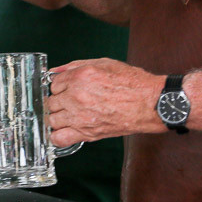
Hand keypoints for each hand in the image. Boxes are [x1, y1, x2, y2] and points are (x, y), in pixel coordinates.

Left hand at [46, 58, 166, 146]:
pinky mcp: (86, 133)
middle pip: (51, 102)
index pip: (54, 83)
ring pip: (52, 119)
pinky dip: (58, 136)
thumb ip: (75, 66)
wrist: (149, 103)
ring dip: (58, 117)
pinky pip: (59, 138)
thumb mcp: (103, 64)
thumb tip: (56, 70)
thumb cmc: (131, 83)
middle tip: (70, 102)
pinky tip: (65, 130)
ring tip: (69, 116)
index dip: (61, 86)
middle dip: (59, 101)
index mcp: (79, 77)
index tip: (66, 89)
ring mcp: (79, 116)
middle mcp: (76, 96)